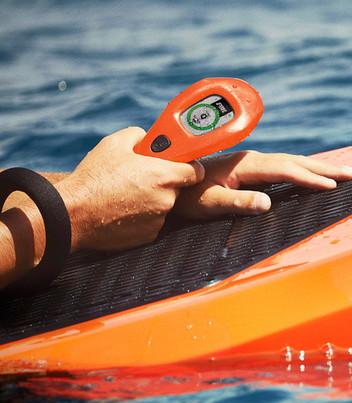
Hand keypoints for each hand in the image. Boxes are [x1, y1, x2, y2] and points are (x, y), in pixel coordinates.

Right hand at [55, 127, 203, 250]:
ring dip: (152, 200)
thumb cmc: (93, 178)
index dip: (189, 167)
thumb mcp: (113, 144)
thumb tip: (149, 138)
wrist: (73, 214)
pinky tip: (123, 210)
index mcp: (164, 176)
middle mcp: (166, 200)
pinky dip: (142, 217)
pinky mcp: (149, 236)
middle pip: (177, 189)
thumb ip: (138, 136)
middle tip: (141, 179)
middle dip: (164, 183)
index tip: (180, 166)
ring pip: (164, 206)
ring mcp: (159, 220)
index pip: (196, 172)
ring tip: (126, 195)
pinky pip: (152, 222)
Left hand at [173, 151, 351, 218]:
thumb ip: (237, 203)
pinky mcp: (252, 169)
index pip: (285, 170)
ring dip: (318, 168)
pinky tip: (315, 176)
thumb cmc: (187, 197)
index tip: (332, 185)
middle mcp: (253, 159)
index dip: (309, 178)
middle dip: (325, 169)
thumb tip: (267, 203)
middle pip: (296, 162)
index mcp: (246, 164)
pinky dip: (305, 170)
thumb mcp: (209, 204)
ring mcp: (253, 162)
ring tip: (343, 173)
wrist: (169, 181)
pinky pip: (286, 167)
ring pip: (293, 163)